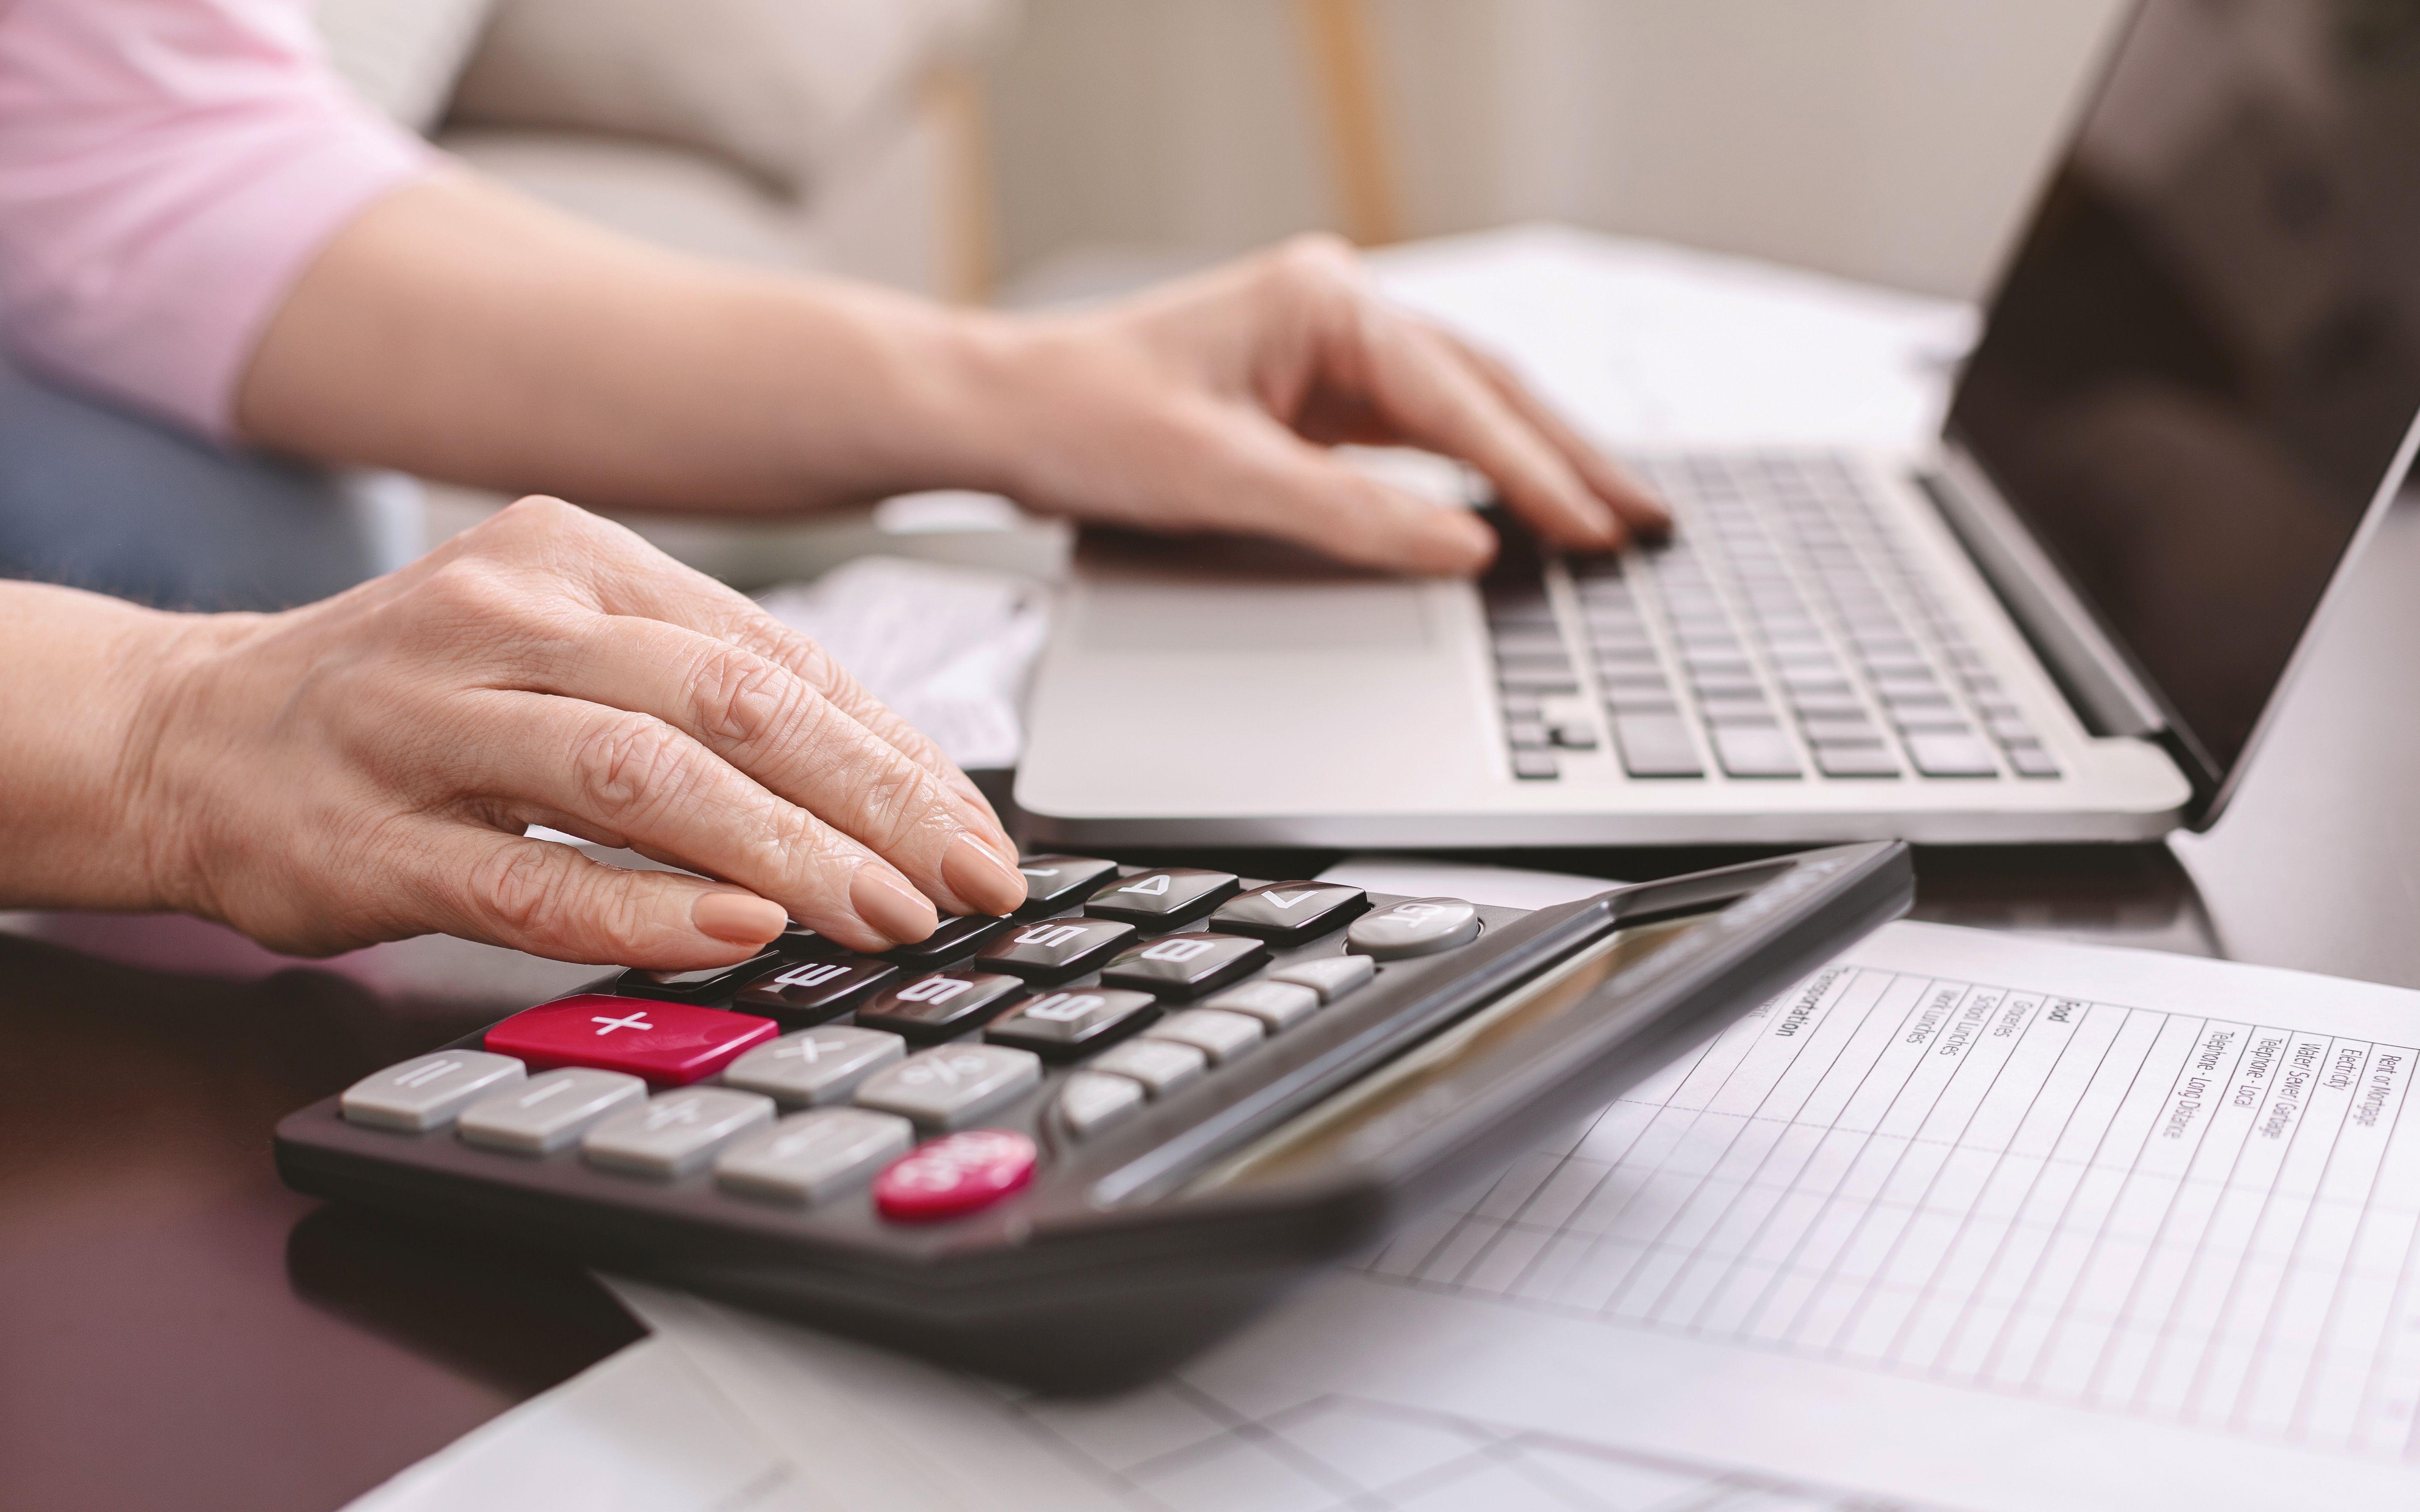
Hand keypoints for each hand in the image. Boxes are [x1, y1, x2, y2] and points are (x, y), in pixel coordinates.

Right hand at [124, 498, 1025, 966]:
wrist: (181, 731)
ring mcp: (428, 720)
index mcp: (574, 555)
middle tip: (966, 881)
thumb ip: (698, 699)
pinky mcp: (371, 834)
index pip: (776, 654)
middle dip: (873, 802)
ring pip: (644, 779)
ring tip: (887, 915)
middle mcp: (505, 613)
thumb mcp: (560, 651)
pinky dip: (645, 908)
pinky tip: (739, 934)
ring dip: (786, 855)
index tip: (978, 831)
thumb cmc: (411, 703)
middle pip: (732, 703)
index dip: (894, 750)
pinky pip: (531, 875)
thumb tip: (880, 789)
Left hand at [975, 233, 1668, 574]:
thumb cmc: (1085, 421)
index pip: (1457, 396)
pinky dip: (1474, 471)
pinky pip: (1419, 433)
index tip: (1592, 530)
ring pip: (1463, 408)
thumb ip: (1349, 513)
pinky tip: (1517, 507)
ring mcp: (1329, 352)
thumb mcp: (1220, 478)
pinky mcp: (1314, 397)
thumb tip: (1463, 543)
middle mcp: (1338, 312)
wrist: (1006, 414)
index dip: (1533, 471)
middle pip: (1485, 388)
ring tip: (1608, 516)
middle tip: (1645, 519)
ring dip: (1533, 463)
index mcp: (1324, 302)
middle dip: (1567, 458)